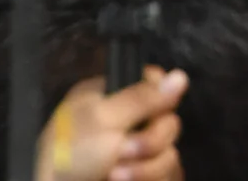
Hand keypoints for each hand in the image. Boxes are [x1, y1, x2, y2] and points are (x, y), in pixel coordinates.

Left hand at [39, 67, 186, 180]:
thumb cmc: (68, 156)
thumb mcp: (102, 120)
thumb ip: (143, 98)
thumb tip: (179, 77)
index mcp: (109, 97)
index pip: (154, 84)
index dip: (161, 97)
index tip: (154, 111)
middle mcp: (124, 122)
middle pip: (168, 121)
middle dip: (150, 140)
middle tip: (123, 151)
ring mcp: (132, 152)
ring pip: (169, 151)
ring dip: (147, 166)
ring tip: (116, 174)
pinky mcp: (139, 175)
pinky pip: (168, 172)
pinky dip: (151, 177)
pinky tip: (124, 180)